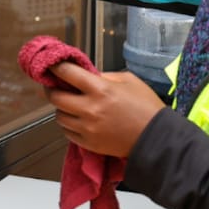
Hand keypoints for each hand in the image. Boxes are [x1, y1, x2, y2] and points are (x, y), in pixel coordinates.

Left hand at [44, 64, 165, 157]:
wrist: (156, 138)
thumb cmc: (146, 108)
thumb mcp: (129, 80)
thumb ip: (105, 76)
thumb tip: (88, 75)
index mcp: (100, 89)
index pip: (68, 74)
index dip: (55, 67)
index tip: (51, 65)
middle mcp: (90, 109)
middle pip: (56, 97)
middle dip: (51, 89)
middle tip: (54, 85)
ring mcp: (88, 128)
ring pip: (59, 116)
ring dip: (61, 108)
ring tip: (69, 104)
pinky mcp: (88, 143)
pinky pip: (67, 132)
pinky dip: (68, 124)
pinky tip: (77, 119)